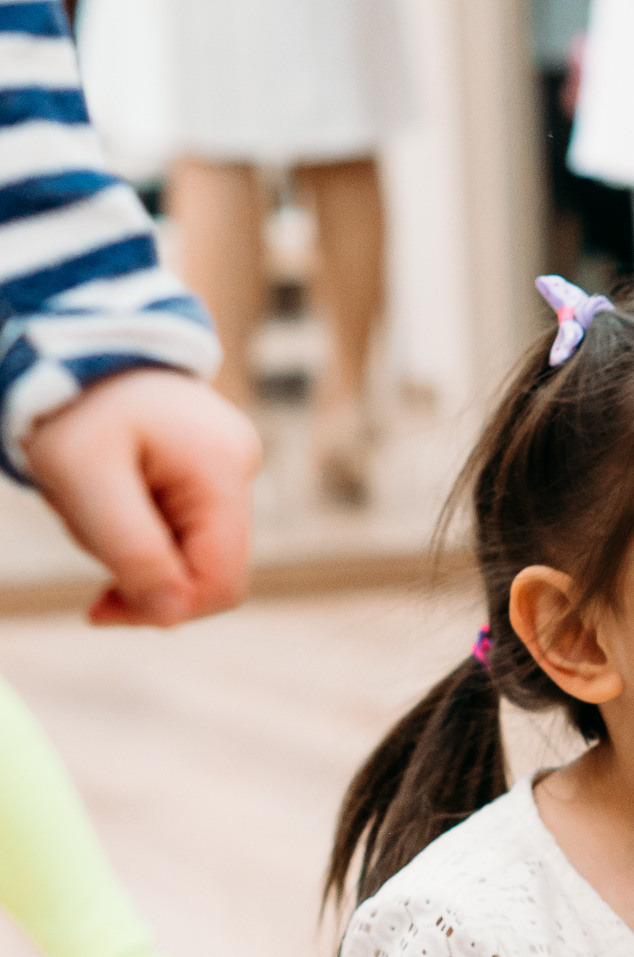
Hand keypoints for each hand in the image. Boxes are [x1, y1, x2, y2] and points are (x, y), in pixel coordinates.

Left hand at [22, 371, 260, 625]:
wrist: (69, 342)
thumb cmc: (73, 404)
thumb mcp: (86, 480)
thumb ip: (133, 550)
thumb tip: (170, 614)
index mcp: (222, 471)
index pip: (222, 583)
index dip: (165, 610)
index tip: (98, 608)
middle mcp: (241, 468)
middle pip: (205, 570)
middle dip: (141, 570)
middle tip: (84, 532)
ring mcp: (229, 465)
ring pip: (188, 551)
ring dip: (132, 545)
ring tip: (89, 497)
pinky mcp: (209, 466)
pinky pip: (180, 525)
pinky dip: (137, 525)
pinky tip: (107, 492)